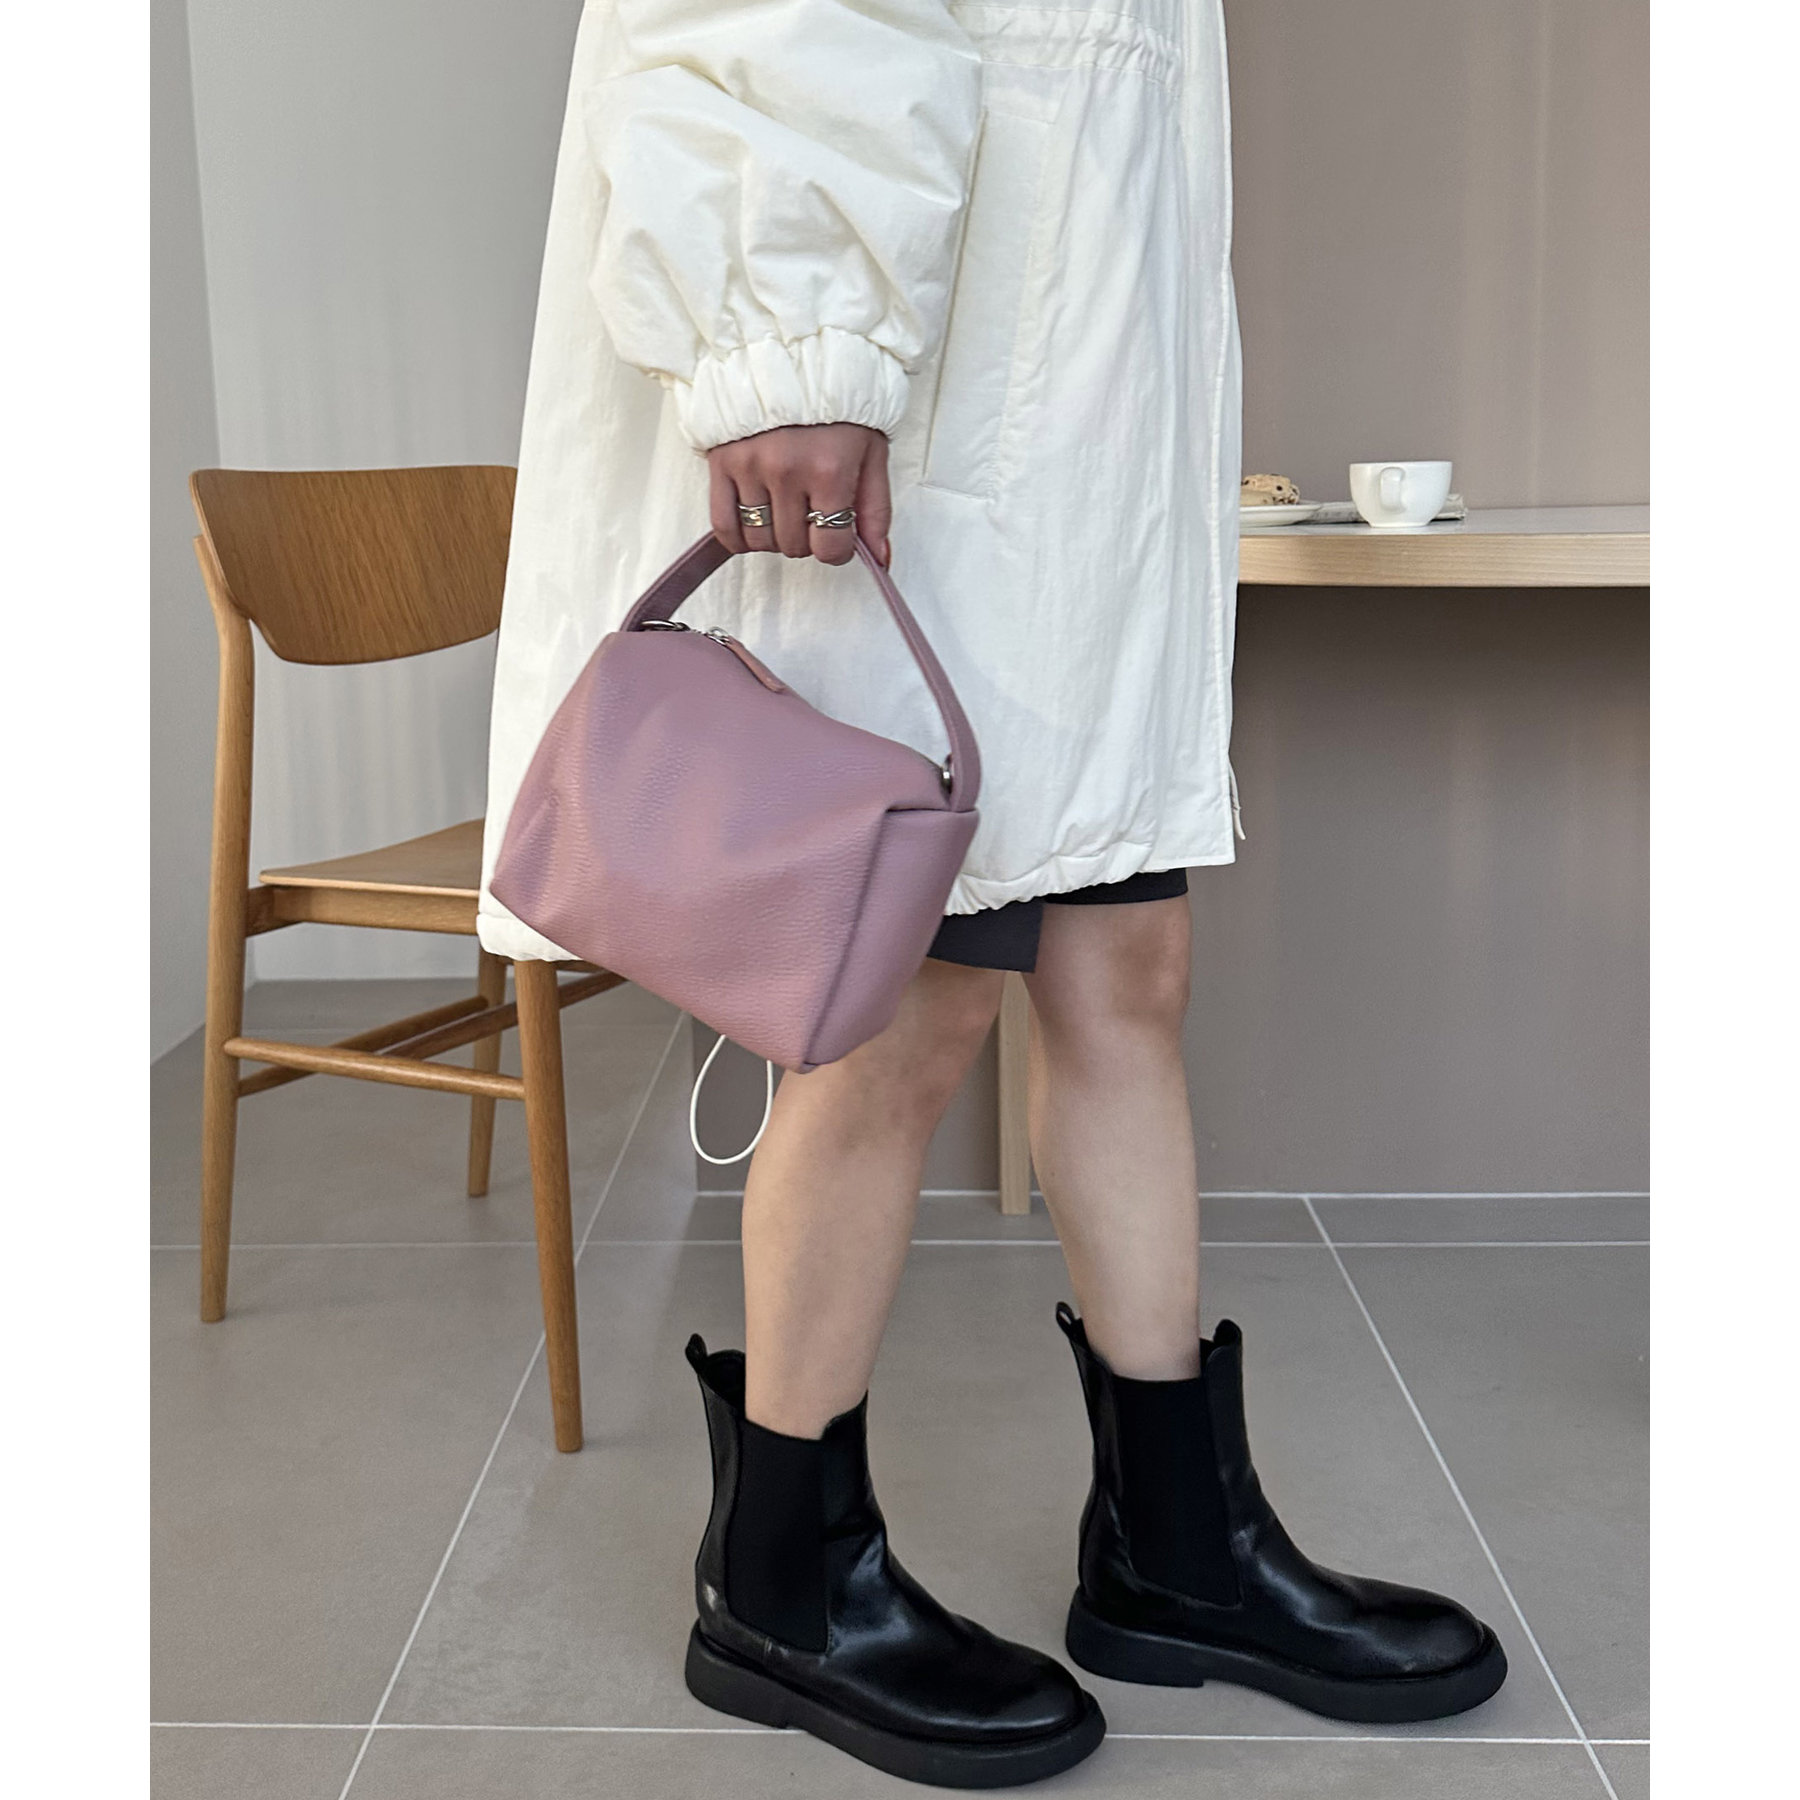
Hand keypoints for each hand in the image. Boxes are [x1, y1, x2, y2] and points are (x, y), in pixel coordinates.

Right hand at [708, 423, 890, 567]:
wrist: (794, 358)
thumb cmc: (839, 406)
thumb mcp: (871, 452)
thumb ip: (876, 508)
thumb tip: (878, 558)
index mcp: (829, 470)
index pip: (829, 547)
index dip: (837, 550)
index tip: (839, 537)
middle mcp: (787, 471)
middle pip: (793, 546)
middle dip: (808, 540)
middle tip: (813, 515)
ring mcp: (750, 467)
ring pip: (760, 540)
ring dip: (776, 537)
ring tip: (786, 513)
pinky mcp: (722, 462)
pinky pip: (723, 525)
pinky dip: (738, 538)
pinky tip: (754, 526)